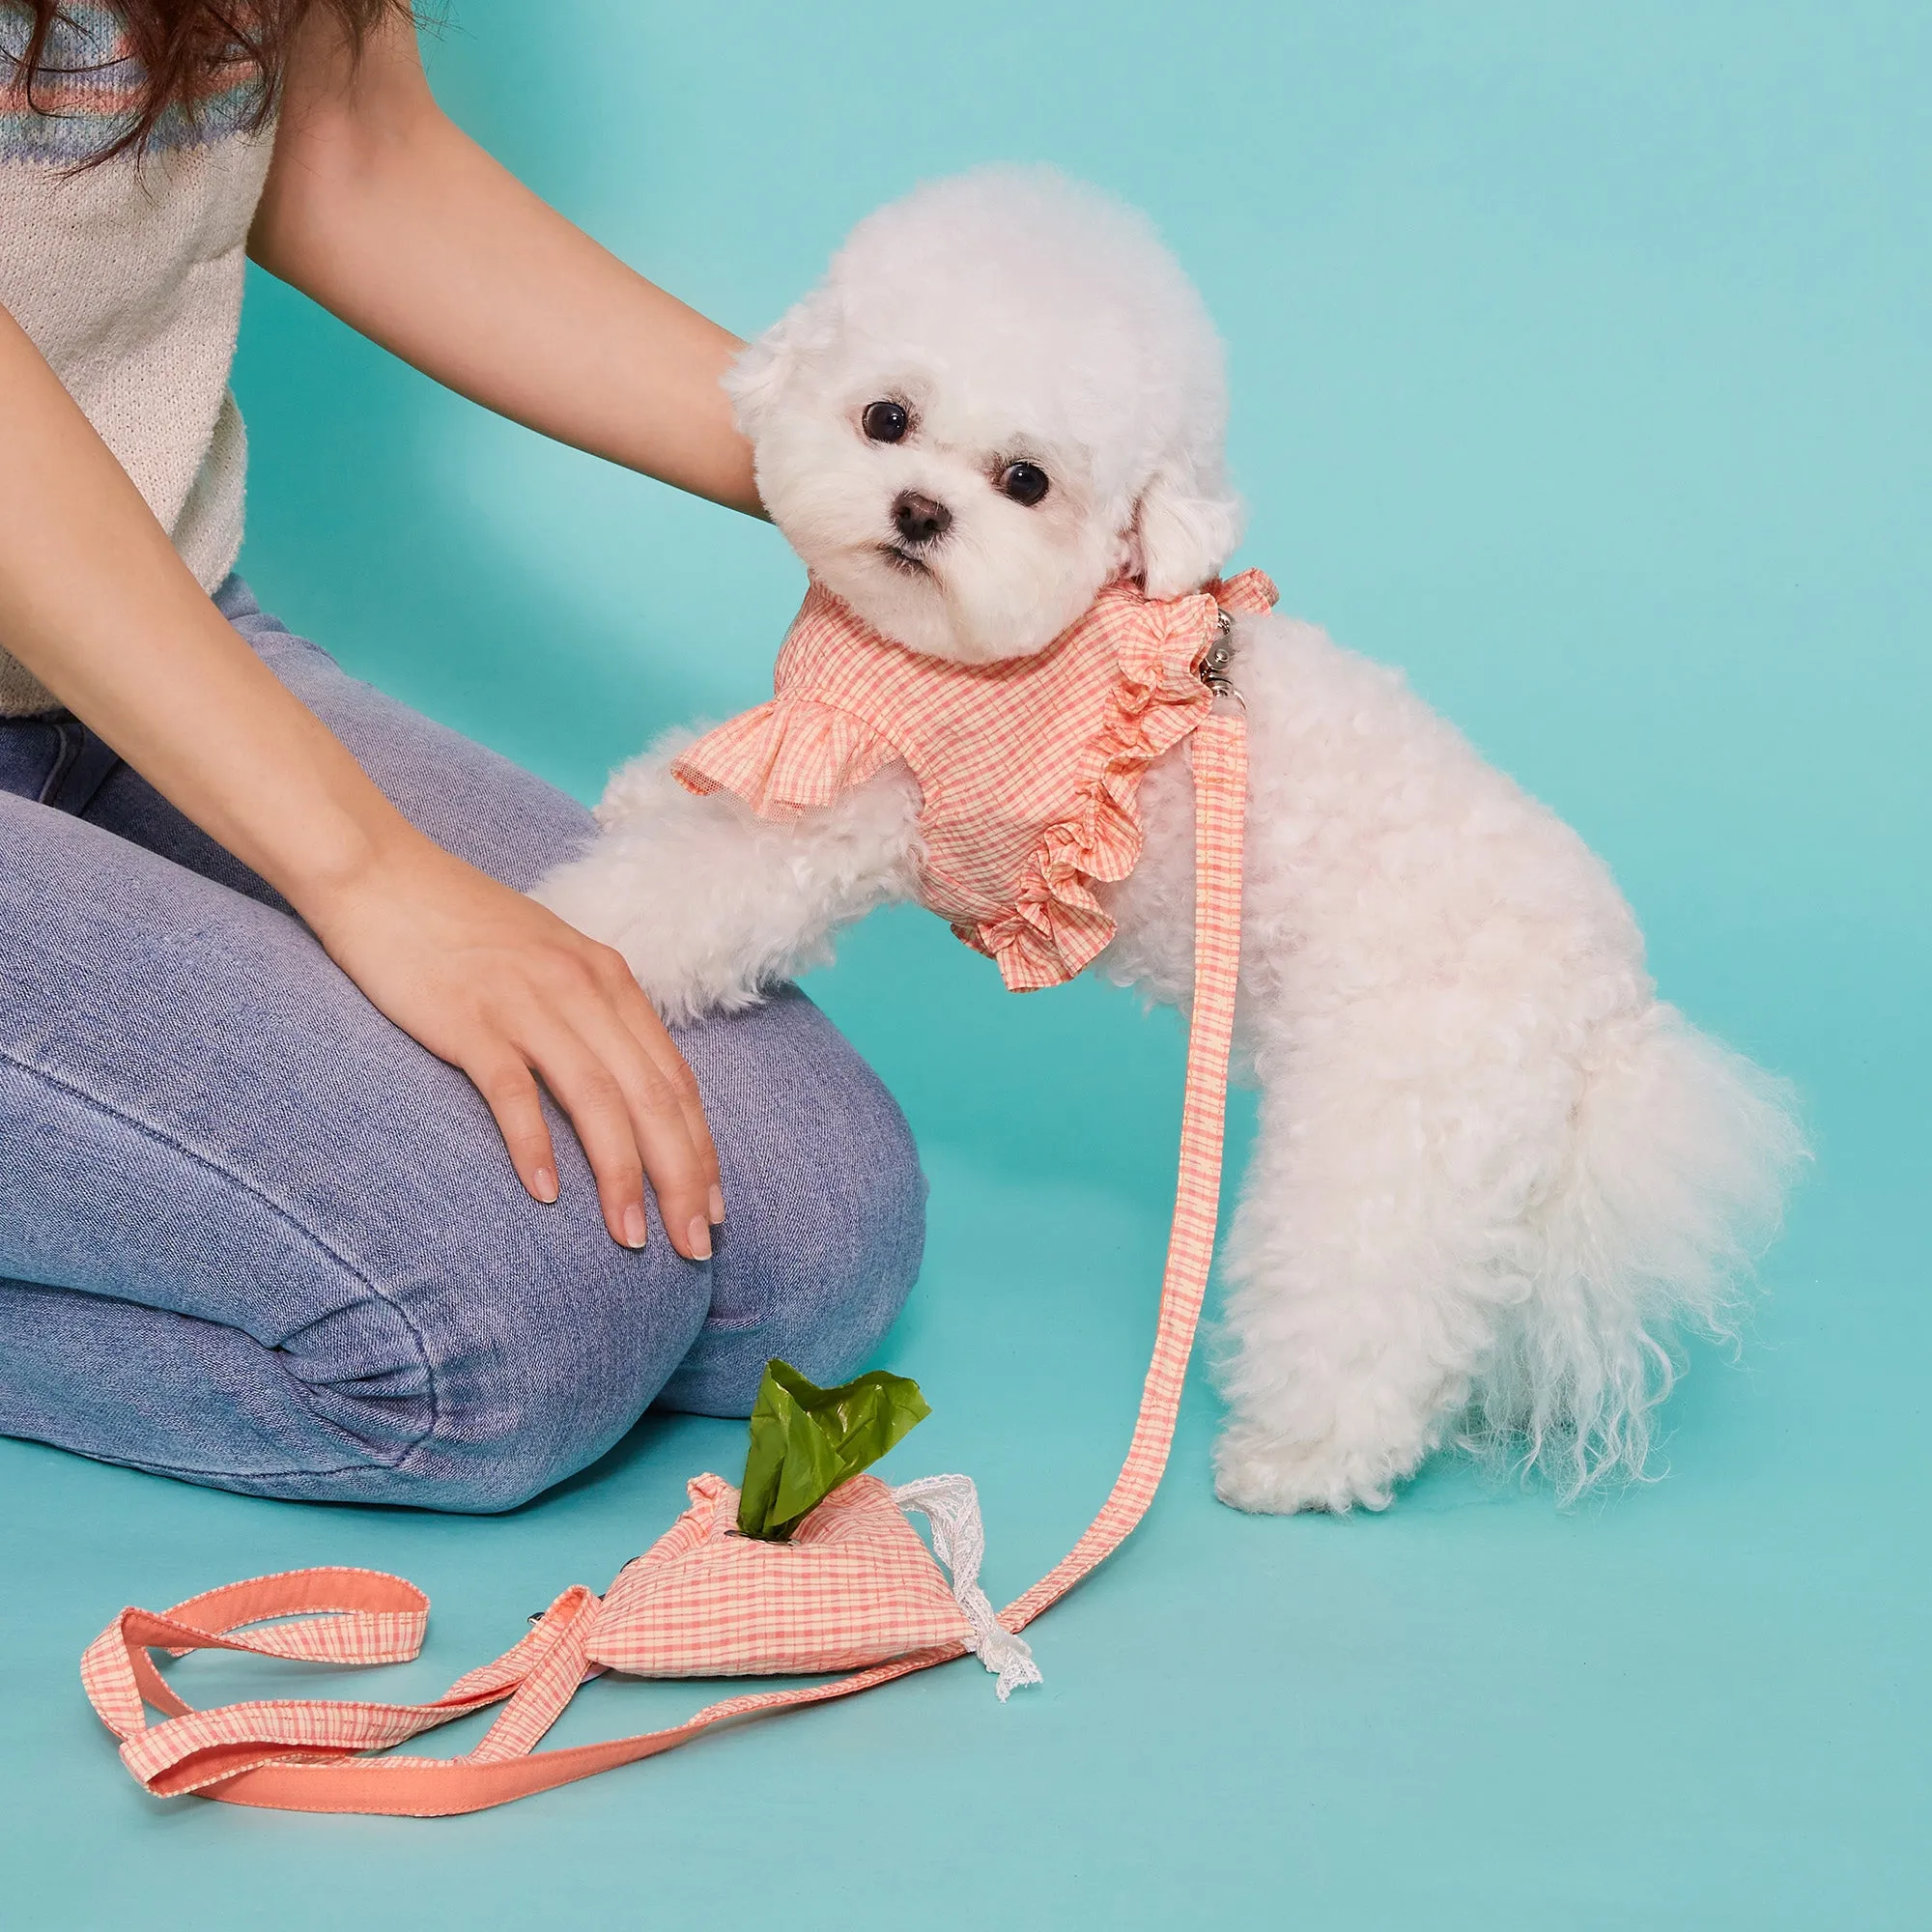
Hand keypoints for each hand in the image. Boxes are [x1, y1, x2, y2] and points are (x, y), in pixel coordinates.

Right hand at [302, 831, 722, 1255]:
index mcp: (610, 981)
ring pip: (597, 1100)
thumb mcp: (553, 961)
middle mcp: (582, 990)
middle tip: (694, 1245)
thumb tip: (627, 1089)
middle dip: (681, 1176)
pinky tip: (546, 1193)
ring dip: (621, 1174)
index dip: (700, 1148)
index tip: (713, 1208)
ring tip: (633, 1236)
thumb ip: (593, 1015)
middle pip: (651, 1097)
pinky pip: (512, 1090)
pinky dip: (534, 1143)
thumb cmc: (465, 926)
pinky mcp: (468, 1019)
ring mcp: (526, 1003)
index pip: (675, 1079)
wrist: (381, 873)